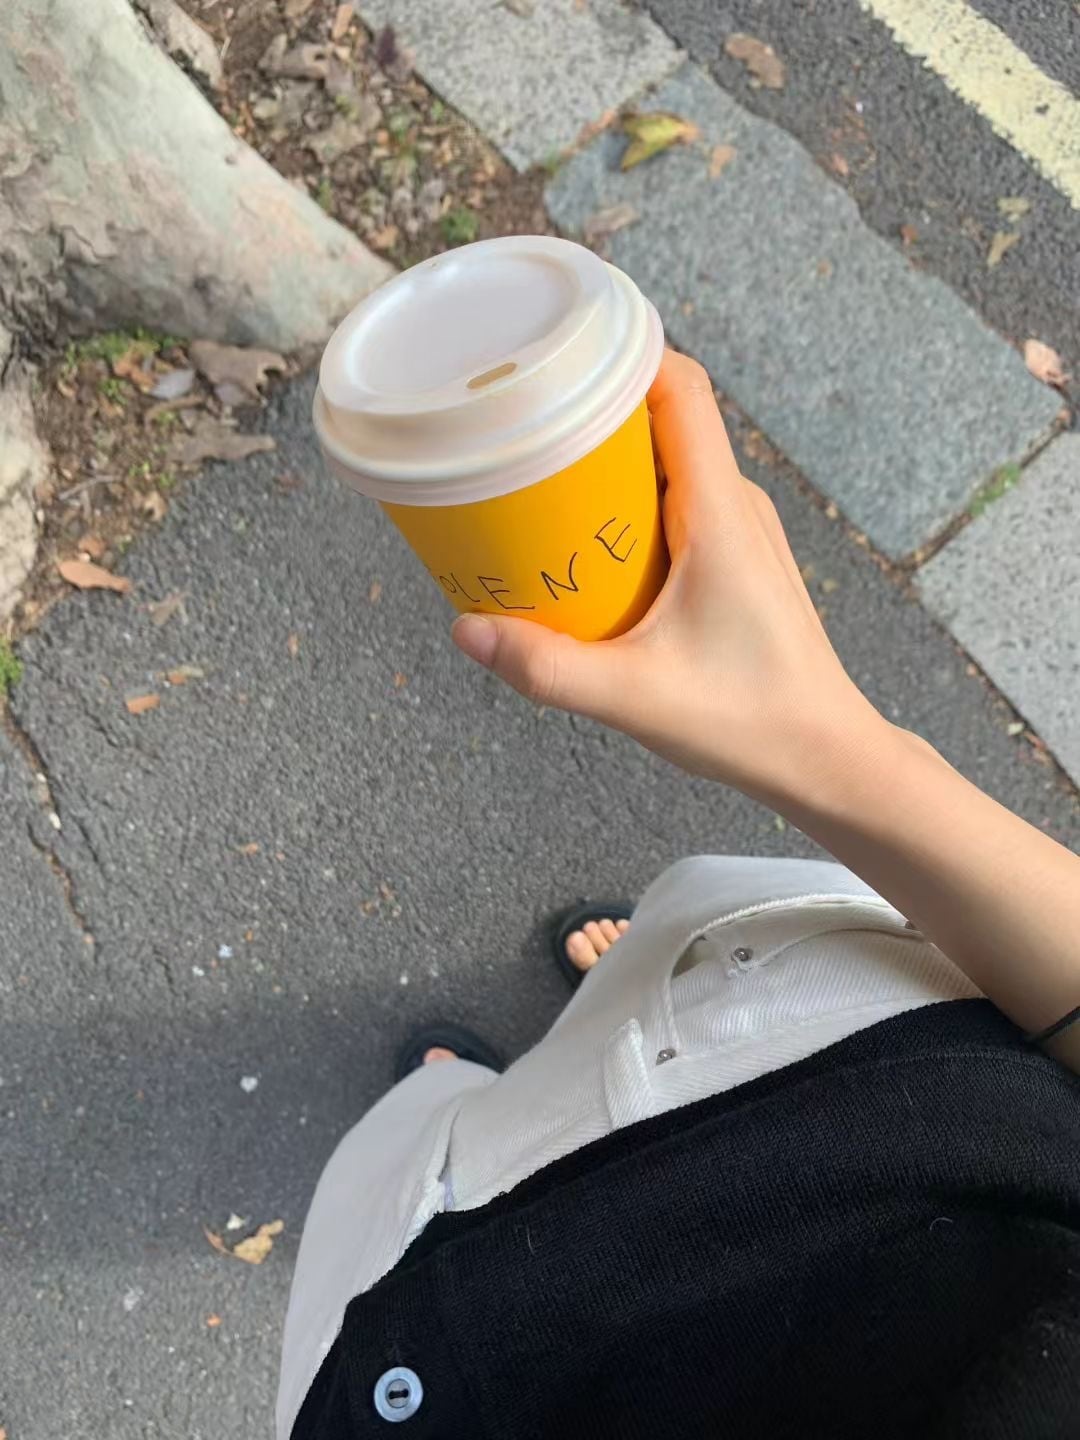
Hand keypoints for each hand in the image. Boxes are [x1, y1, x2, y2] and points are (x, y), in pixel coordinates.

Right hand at [452, 350, 887, 807]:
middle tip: (520, 427)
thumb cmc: (750, 722)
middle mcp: (736, 504)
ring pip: (669, 461)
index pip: (680, 388)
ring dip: (607, 462)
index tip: (555, 354)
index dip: (622, 351)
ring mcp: (739, 530)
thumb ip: (547, 667)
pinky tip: (584, 544)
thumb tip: (465, 630)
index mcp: (720, 511)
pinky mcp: (735, 559)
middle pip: (662, 416)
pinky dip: (627, 505)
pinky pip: (676, 502)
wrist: (825, 758)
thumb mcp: (634, 697)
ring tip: (539, 480)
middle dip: (591, 411)